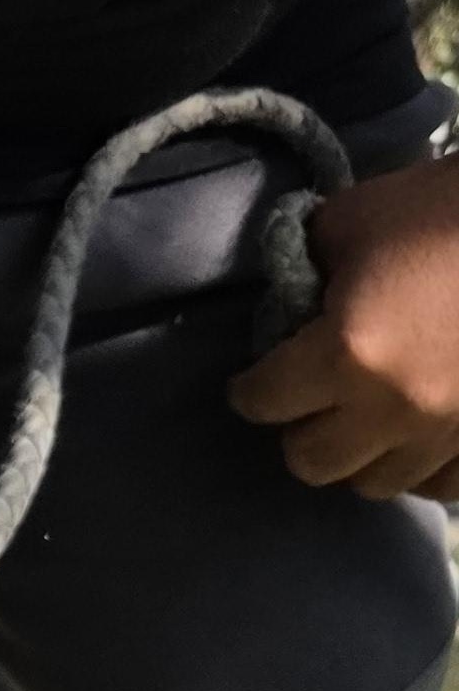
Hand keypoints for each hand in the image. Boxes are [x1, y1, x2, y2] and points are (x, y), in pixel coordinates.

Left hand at [230, 156, 458, 498]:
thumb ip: (306, 266)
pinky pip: (442, 485)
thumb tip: (289, 300)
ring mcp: (452, 431)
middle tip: (314, 401)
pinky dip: (424, 465)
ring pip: (376, 482)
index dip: (252, 387)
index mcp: (348, 352)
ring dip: (363, 453)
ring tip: (371, 417)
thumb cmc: (450, 205)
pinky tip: (424, 433)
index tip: (257, 379)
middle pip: (313, 462)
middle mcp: (396, 407)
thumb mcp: (359, 217)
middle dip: (302, 430)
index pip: (263, 401)